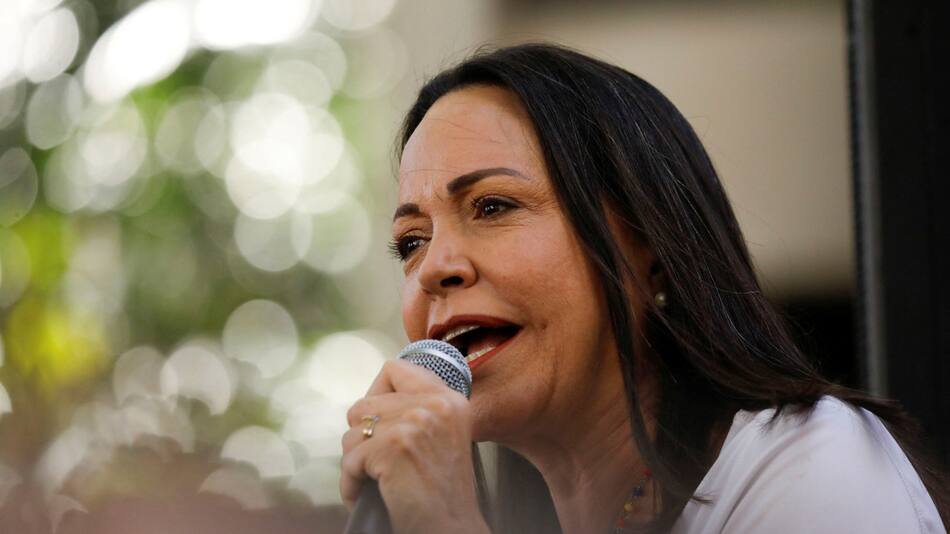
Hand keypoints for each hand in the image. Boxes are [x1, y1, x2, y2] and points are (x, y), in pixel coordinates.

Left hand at [340, 360, 489, 533]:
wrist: (451, 529)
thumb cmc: (442, 494)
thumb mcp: (443, 436)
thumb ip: (417, 409)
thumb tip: (371, 403)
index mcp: (449, 399)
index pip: (395, 368)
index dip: (376, 394)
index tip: (380, 421)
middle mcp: (436, 405)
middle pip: (365, 402)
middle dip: (363, 436)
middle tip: (379, 461)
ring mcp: (415, 423)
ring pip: (352, 431)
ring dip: (356, 461)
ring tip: (376, 479)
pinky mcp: (394, 447)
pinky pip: (349, 460)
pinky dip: (351, 483)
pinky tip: (368, 494)